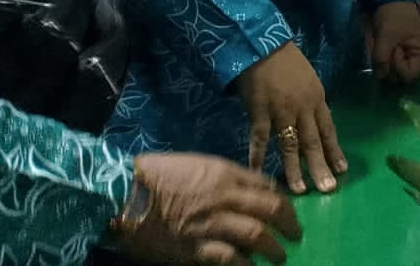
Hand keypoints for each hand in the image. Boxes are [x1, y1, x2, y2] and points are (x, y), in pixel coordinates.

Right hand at [116, 152, 299, 264]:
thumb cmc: (157, 175)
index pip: (265, 185)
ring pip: (256, 234)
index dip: (281, 199)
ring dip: (273, 248)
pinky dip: (244, 264)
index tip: (288, 210)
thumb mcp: (196, 164)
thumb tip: (246, 189)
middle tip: (296, 233)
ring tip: (280, 256)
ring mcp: (211, 222)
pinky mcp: (195, 247)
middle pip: (269, 208)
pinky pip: (229, 258)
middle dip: (288, 222)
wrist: (123, 193)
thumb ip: (223, 176)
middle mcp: (224, 196)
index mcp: (224, 173)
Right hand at [235, 42, 345, 195]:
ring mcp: (282, 110)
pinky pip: (261, 137)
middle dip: (320, 167)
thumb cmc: (286, 61)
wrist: (263, 44)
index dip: (335, 151)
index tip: (342, 171)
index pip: (329, 130)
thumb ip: (311, 103)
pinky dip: (258, 156)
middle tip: (328, 190)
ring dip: (294, 169)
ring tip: (299, 190)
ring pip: (290, 145)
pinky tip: (258, 173)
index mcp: (317, 99)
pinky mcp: (260, 111)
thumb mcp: (308, 80)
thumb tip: (314, 125)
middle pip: (313, 142)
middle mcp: (303, 108)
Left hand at [370, 1, 419, 82]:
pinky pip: (400, 65)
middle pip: (406, 76)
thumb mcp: (385, 37)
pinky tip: (389, 50)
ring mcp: (416, 55)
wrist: (392, 0)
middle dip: (393, 67)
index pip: (409, 75)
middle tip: (389, 50)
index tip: (392, 51)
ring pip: (401, 72)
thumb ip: (381, 58)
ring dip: (391, 64)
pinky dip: (392, 61)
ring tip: (388, 48)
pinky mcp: (408, 52)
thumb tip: (380, 77)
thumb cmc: (392, 17)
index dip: (396, 68)